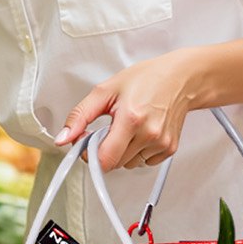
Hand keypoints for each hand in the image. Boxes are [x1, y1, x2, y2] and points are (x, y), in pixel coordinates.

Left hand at [55, 51, 209, 173]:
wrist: (180, 78)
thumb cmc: (145, 79)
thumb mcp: (105, 91)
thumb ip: (80, 116)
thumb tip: (62, 139)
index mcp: (131, 119)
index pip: (104, 159)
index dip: (90, 154)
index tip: (88, 141)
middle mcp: (149, 134)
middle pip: (114, 163)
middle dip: (105, 149)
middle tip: (110, 127)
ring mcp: (162, 144)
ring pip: (128, 164)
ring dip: (122, 151)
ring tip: (128, 127)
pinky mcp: (170, 149)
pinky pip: (144, 162)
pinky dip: (137, 152)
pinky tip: (141, 132)